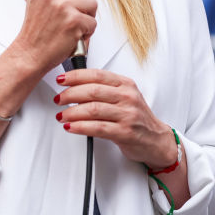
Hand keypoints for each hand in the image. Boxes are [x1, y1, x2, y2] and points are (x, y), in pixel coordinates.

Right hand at [10, 0, 96, 74]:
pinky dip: (86, 31)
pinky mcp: (74, 21)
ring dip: (87, 16)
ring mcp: (63, 6)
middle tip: (73, 10)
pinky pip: (93, 22)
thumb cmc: (35, 28)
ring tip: (71, 24)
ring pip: (93, 3)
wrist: (30, 53)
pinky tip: (72, 35)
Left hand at [53, 69, 178, 169]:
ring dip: (72, 112)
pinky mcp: (125, 132)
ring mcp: (127, 115)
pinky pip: (97, 128)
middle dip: (70, 94)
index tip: (61, 79)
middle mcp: (127, 97)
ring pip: (93, 109)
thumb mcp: (125, 96)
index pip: (97, 75)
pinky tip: (71, 127)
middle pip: (92, 91)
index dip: (75, 76)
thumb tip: (75, 85)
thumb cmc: (136, 118)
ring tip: (62, 116)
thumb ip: (104, 89)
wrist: (156, 140)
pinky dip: (80, 127)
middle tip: (59, 99)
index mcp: (125, 85)